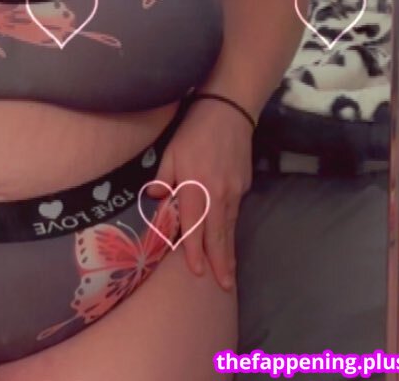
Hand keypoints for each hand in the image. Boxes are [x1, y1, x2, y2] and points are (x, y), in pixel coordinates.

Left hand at [150, 98, 252, 290]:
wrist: (228, 111)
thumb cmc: (193, 130)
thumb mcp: (171, 150)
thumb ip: (163, 177)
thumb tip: (155, 199)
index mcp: (195, 184)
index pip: (194, 224)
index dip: (194, 249)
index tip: (196, 271)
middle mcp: (217, 192)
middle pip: (217, 233)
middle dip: (219, 262)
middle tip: (222, 286)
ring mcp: (233, 190)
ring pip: (229, 226)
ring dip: (228, 251)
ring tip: (228, 274)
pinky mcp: (243, 185)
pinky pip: (235, 212)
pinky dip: (231, 230)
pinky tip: (229, 242)